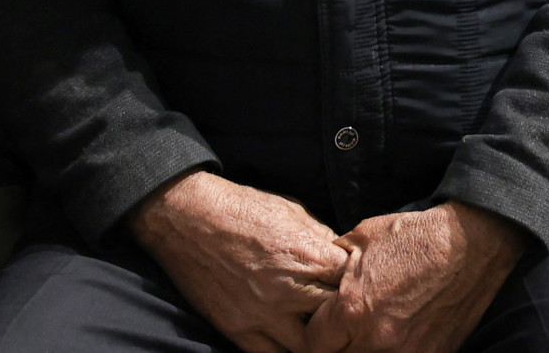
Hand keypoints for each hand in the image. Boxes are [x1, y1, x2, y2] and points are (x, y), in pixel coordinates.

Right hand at [127, 170, 347, 352]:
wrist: (189, 219)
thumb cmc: (245, 209)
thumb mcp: (295, 213)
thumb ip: (324, 241)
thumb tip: (346, 259)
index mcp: (310, 256)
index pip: (355, 283)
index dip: (359, 282)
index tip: (355, 280)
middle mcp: (290, 290)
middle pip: (338, 317)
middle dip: (343, 311)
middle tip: (341, 307)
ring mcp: (263, 314)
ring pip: (311, 346)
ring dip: (318, 337)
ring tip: (318, 326)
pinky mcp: (238, 330)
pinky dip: (286, 349)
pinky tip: (292, 337)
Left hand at [306, 201, 527, 352]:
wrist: (472, 243)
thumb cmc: (418, 236)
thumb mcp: (364, 237)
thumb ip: (336, 263)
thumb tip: (323, 274)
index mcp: (352, 310)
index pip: (314, 343)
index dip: (317, 331)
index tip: (325, 321)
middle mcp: (376, 339)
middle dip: (338, 344)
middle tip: (347, 328)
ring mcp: (407, 352)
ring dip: (364, 348)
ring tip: (373, 331)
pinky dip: (394, 350)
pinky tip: (398, 334)